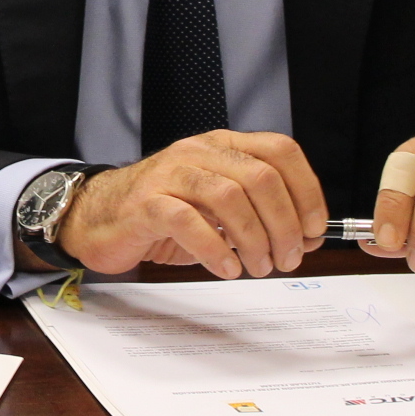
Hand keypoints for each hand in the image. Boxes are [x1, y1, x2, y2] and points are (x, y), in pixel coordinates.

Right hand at [54, 132, 327, 278]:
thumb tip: (306, 236)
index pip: (281, 151)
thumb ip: (259, 213)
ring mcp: (170, 175)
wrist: (100, 217)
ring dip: (254, 239)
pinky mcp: (146, 204)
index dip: (307, 190)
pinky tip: (226, 268)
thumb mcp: (218, 207)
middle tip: (288, 258)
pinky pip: (187, 221)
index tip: (314, 229)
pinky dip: (215, 249)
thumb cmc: (163, 213)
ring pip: (228, 197)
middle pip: (261, 177)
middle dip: (284, 224)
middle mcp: (198, 152)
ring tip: (258, 267)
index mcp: (222, 146)